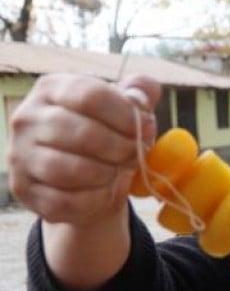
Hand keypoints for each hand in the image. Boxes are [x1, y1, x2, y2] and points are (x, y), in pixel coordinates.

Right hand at [8, 73, 160, 224]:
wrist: (80, 174)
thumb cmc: (105, 132)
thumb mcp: (122, 108)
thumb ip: (140, 93)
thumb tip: (145, 90)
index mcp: (52, 89)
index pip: (91, 96)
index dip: (127, 116)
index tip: (147, 128)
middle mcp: (28, 119)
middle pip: (83, 134)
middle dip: (121, 148)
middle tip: (137, 154)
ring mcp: (21, 155)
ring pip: (69, 170)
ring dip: (107, 174)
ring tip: (119, 171)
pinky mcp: (24, 189)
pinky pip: (65, 200)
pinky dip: (95, 199)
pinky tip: (106, 191)